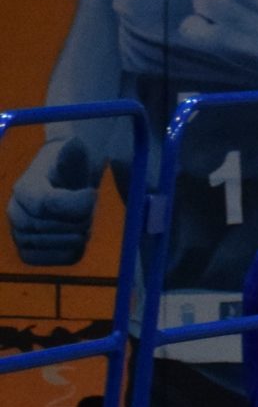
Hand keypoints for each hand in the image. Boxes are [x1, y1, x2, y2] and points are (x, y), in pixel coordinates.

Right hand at [9, 136, 97, 265]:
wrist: (66, 183)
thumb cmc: (71, 167)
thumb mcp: (74, 156)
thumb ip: (73, 156)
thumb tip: (74, 146)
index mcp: (24, 188)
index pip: (47, 204)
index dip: (76, 204)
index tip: (93, 194)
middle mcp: (15, 212)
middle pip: (50, 227)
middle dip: (79, 220)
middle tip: (89, 212)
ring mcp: (20, 233)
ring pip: (53, 245)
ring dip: (77, 236)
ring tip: (83, 223)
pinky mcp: (31, 251)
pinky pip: (54, 260)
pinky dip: (71, 252)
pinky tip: (77, 239)